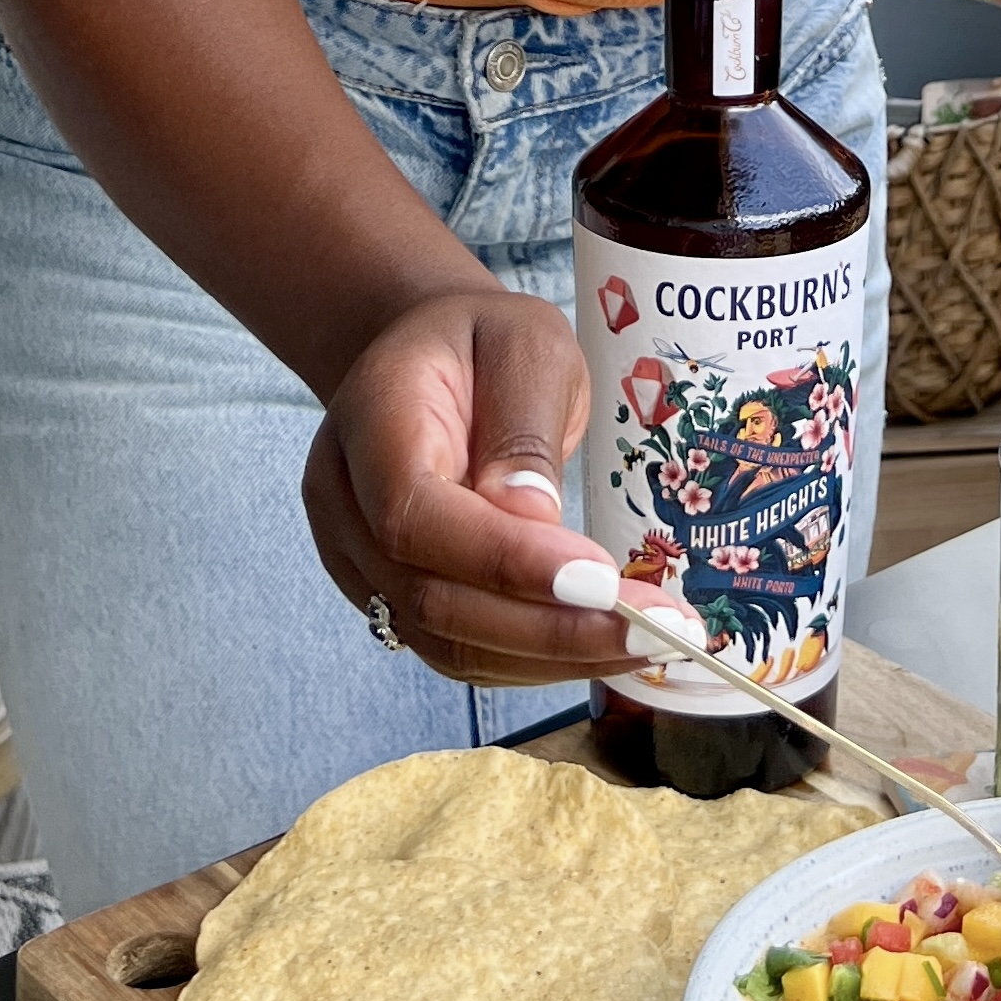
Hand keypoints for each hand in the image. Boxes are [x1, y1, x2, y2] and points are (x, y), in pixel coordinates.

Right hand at [302, 288, 628, 684]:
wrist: (428, 356)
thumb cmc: (481, 341)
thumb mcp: (524, 343)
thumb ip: (524, 424)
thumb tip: (535, 522)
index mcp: (370, 424)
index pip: (416, 515)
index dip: (503, 560)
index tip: (600, 578)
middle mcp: (346, 507)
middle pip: (432, 597)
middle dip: (550, 627)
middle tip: (654, 628)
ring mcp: (361, 562)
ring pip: (447, 641)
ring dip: (552, 657)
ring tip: (646, 643)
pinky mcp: (395, 598)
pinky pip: (459, 648)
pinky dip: (533, 660)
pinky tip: (602, 644)